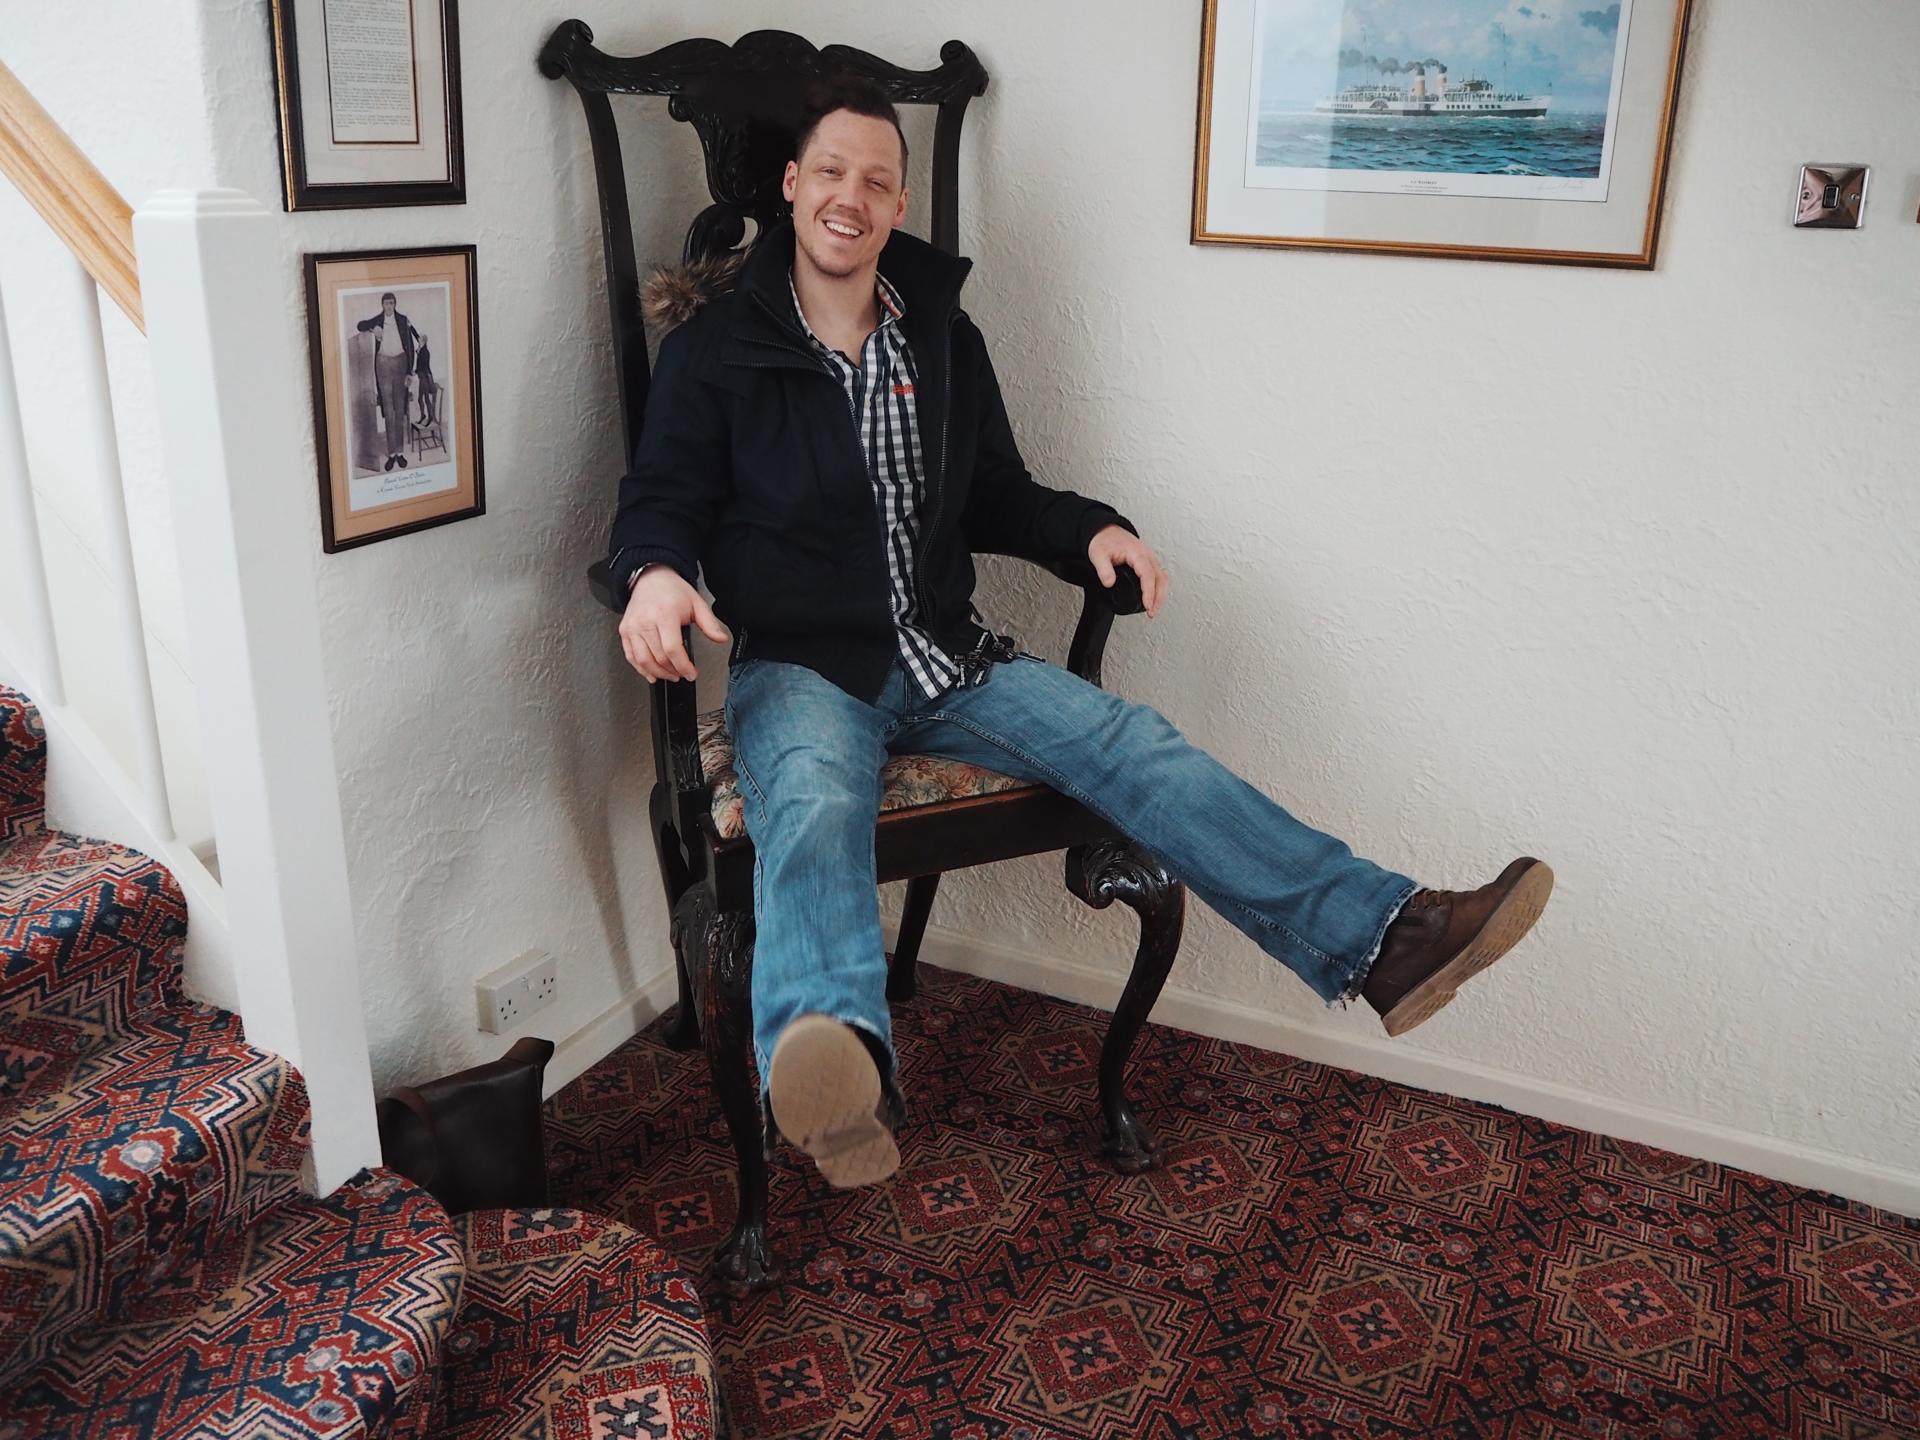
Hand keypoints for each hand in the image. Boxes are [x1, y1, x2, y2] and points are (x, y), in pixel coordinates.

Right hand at [619, 565, 729, 681]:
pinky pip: (631, 656)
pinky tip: (651, 674)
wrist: (651, 578)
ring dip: (658, 673)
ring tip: (670, 675)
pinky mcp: (625, 630)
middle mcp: (646, 621)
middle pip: (659, 657)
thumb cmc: (673, 591)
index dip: (683, 666)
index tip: (691, 673)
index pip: (672, 649)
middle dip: (673, 671)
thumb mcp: (697, 603)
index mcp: (665, 614)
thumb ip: (710, 624)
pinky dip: (641, 669)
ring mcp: (633, 627)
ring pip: (643, 660)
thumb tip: (721, 638)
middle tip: (682, 673)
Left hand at [1088, 524, 1167, 618]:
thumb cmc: (1104, 540)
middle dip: (1158, 597)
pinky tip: (1154, 598)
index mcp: (1137, 553)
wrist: (1106, 531)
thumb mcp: (1098, 554)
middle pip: (1161, 578)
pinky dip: (1159, 588)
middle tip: (1151, 612)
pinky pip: (1160, 575)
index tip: (1147, 605)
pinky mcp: (1149, 561)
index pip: (1148, 575)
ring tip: (1153, 609)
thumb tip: (1109, 582)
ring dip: (1161, 594)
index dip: (1149, 592)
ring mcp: (1150, 558)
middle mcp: (1147, 555)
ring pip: (1163, 578)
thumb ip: (1104, 570)